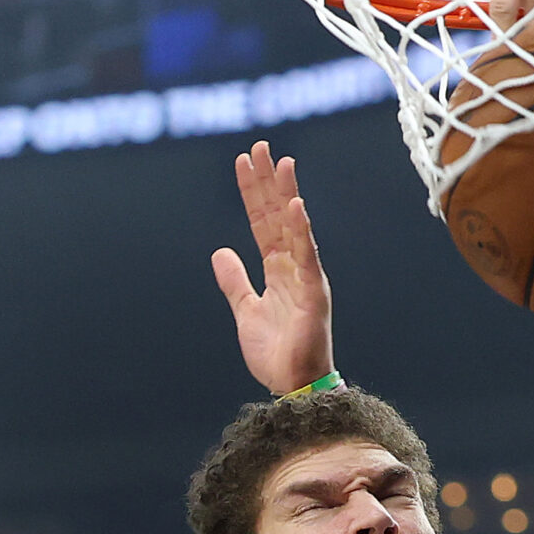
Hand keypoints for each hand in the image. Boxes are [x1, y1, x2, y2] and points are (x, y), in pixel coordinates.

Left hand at [212, 142, 334, 394]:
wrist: (293, 387)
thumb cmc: (276, 354)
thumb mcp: (246, 311)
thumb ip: (235, 282)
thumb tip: (220, 253)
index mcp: (277, 270)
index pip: (263, 221)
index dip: (252, 192)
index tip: (244, 161)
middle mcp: (293, 267)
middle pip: (278, 215)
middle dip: (268, 181)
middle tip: (260, 146)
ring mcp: (305, 278)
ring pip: (294, 228)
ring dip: (287, 195)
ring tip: (281, 162)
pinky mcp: (314, 294)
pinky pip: (307, 257)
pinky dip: (302, 231)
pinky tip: (296, 206)